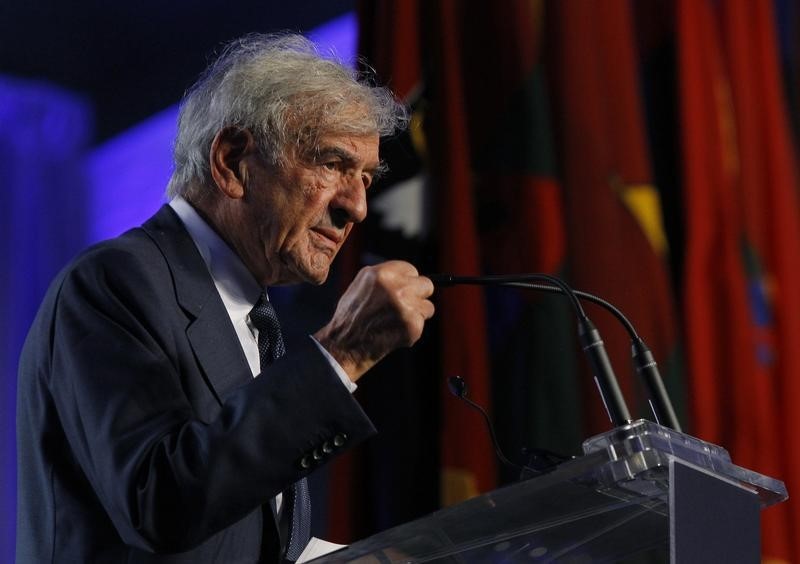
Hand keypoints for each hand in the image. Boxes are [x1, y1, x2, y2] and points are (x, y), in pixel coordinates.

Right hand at [313, 261, 434, 381]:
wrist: (345, 345)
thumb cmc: (351, 316)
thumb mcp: (361, 285)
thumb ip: (385, 278)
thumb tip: (411, 277)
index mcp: (382, 274)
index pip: (411, 270)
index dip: (408, 281)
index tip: (403, 290)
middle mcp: (396, 288)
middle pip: (426, 285)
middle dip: (419, 295)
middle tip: (407, 305)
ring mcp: (406, 307)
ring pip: (427, 307)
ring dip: (417, 314)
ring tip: (395, 322)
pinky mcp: (412, 325)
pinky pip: (421, 324)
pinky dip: (410, 330)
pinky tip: (393, 333)